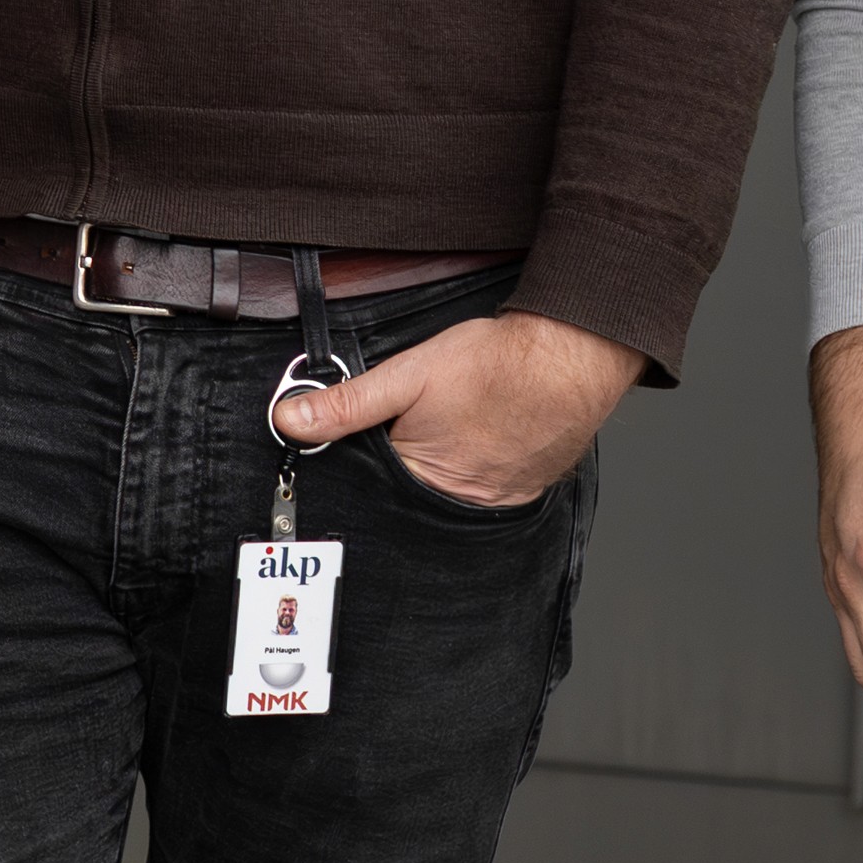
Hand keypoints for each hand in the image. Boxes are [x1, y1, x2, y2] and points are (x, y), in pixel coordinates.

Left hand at [269, 306, 639, 507]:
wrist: (572, 358)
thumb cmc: (495, 364)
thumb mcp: (408, 374)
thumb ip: (348, 404)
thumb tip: (291, 419)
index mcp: (421, 480)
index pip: (369, 486)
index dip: (360, 460)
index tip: (363, 439)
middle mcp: (459, 504)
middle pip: (406, 493)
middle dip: (399, 464)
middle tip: (421, 423)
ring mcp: (496, 501)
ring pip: (445, 492)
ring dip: (439, 466)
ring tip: (453, 426)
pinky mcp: (522, 492)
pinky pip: (483, 488)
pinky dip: (474, 468)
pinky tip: (479, 436)